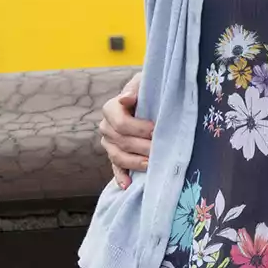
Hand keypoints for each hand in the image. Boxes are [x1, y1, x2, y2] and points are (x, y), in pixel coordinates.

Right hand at [97, 71, 149, 188]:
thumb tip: (125, 99)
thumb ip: (135, 88)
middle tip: (161, 149)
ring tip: (151, 164)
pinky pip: (116, 168)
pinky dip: (120, 177)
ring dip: (135, 162)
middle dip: (142, 146)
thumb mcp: (144, 82)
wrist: (150, 98)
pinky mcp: (115, 155)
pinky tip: (127, 185)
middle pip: (121, 141)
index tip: (155, 129)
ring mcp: (109, 143)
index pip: (120, 123)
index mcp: (111, 108)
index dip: (138, 128)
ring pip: (118, 156)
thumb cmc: (149, 89)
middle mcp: (106, 127)